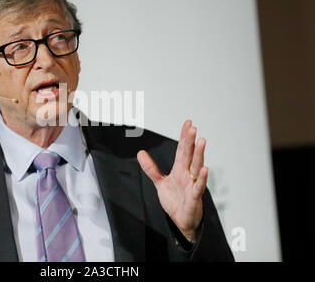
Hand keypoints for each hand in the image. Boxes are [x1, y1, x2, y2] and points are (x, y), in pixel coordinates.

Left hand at [137, 120, 207, 241]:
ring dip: (199, 154)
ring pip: (197, 167)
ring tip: (201, 141)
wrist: (181, 221)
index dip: (184, 137)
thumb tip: (140, 153)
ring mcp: (192, 184)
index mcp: (180, 169)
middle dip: (190, 141)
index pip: (182, 150)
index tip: (188, 123)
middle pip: (189, 155)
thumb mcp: (160, 183)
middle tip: (193, 128)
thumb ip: (151, 168)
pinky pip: (199, 186)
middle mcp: (188, 174)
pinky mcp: (194, 197)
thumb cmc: (175, 201)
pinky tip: (205, 168)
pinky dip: (202, 178)